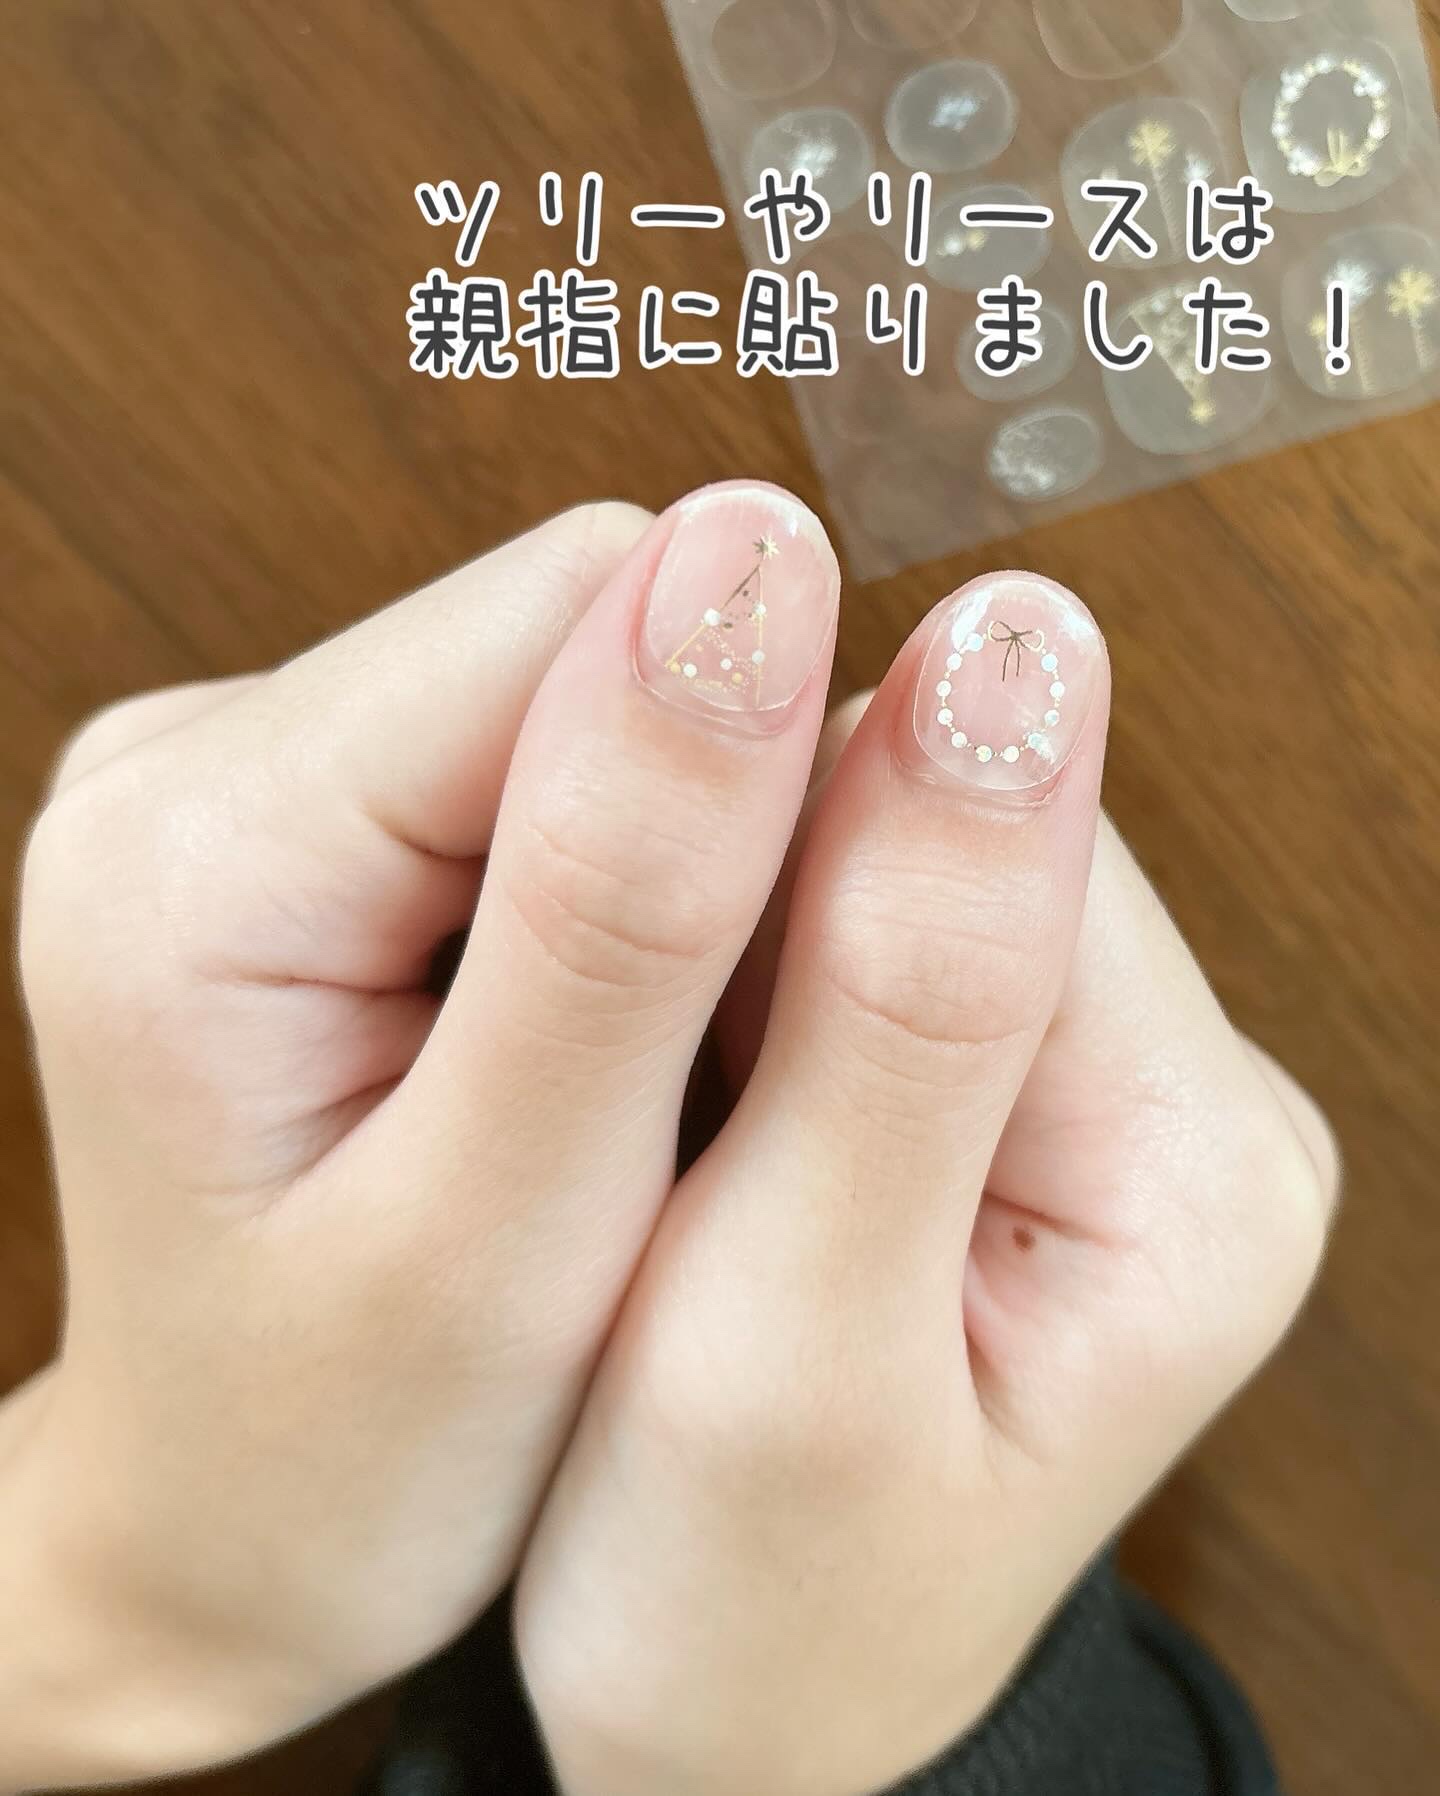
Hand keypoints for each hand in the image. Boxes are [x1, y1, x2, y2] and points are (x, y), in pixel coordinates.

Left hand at [0, 483, 841, 1786]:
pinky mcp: (305, 805)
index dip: (751, 766)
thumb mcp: (512, 1232)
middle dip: (701, 826)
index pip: (578, 614)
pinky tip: (581, 1036)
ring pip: (575, 681)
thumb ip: (623, 903)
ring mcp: (243, 772)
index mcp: (199, 855)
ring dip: (665, 856)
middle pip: (574, 632)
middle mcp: (190, 763)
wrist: (222, 1527)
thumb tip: (755, 567)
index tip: (764, 995)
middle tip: (678, 1074)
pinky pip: (540, 746)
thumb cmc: (344, 1449)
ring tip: (621, 1075)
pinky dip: (615, 879)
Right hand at [515, 573, 1338, 1795]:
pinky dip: (740, 988)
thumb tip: (1013, 653)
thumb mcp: (789, 1333)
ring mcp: (1104, 1080)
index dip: (752, 865)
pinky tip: (689, 1116)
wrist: (744, 1723)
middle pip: (937, 819)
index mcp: (1184, 1155)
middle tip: (640, 1119)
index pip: (974, 822)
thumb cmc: (745, 1600)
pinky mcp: (1021, 1083)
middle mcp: (1186, 1092)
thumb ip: (900, 995)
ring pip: (881, 852)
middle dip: (745, 920)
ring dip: (734, 948)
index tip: (614, 1007)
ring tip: (662, 1134)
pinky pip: (854, 924)